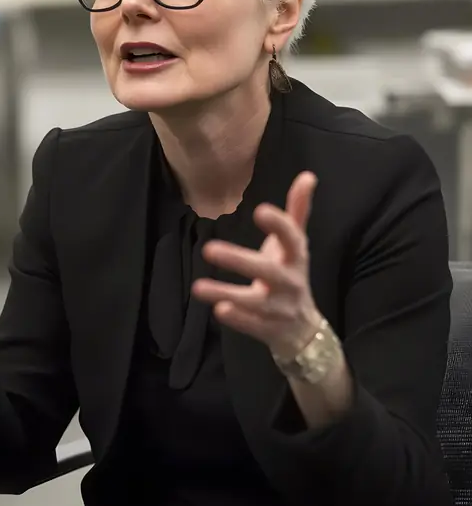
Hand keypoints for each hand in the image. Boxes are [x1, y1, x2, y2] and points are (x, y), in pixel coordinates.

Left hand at [192, 172, 320, 358]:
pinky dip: (238, 320)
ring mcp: (279, 308)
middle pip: (267, 271)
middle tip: (208, 249)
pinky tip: (218, 309)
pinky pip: (252, 325)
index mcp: (296, 257)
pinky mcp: (268, 329)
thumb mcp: (295, 246)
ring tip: (197, 287)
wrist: (304, 330)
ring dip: (226, 292)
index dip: (278, 225)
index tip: (260, 210)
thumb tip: (307, 175)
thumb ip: (298, 211)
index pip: (292, 238)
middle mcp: (290, 282)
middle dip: (239, 261)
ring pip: (254, 302)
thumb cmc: (291, 276)